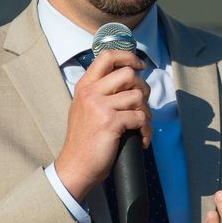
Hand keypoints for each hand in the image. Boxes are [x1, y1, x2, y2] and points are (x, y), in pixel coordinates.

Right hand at [55, 50, 150, 201]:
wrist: (75, 166)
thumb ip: (99, 91)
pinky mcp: (110, 122)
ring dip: (146, 111)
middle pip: (129, 74)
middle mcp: (90, 92)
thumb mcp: (84, 108)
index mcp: (84, 86)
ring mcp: (100, 107)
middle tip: (142, 104)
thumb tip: (128, 79)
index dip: (128, 56)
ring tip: (140, 124)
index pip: (107, 56)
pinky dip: (146, 130)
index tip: (139, 65)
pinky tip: (141, 138)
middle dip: (143, 88)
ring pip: (138, 96)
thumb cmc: (84, 140)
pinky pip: (140, 118)